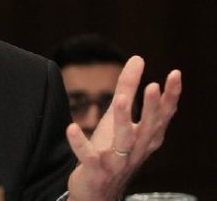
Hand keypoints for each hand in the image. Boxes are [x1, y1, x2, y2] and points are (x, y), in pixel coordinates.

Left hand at [66, 56, 181, 200]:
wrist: (98, 190)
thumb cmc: (111, 149)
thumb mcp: (118, 117)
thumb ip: (127, 88)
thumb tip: (138, 58)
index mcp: (146, 137)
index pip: (164, 115)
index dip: (171, 95)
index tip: (175, 73)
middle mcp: (136, 149)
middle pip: (148, 127)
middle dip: (152, 107)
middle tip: (152, 86)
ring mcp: (117, 162)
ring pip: (123, 141)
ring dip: (123, 120)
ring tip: (119, 99)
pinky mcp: (96, 170)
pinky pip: (89, 156)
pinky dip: (81, 143)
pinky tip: (72, 127)